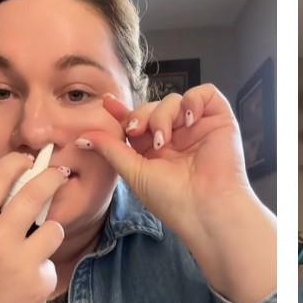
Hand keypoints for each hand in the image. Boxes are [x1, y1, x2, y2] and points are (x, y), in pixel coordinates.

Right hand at [0, 151, 69, 302]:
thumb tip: (10, 186)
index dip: (16, 162)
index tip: (26, 160)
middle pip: (35, 194)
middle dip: (51, 177)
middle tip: (58, 173)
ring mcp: (21, 265)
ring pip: (54, 229)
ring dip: (49, 231)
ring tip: (36, 242)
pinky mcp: (38, 286)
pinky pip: (49, 264)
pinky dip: (40, 268)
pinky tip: (22, 281)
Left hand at [77, 84, 253, 243]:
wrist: (206, 208)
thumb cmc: (172, 199)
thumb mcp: (134, 172)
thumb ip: (111, 149)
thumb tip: (83, 137)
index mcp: (155, 150)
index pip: (137, 122)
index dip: (122, 111)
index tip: (107, 102)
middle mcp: (177, 136)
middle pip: (152, 108)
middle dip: (141, 116)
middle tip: (137, 132)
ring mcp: (198, 127)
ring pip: (173, 100)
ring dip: (163, 115)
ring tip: (165, 139)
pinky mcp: (219, 119)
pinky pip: (205, 93)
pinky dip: (193, 100)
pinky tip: (188, 120)